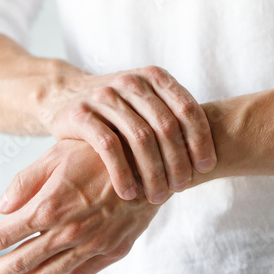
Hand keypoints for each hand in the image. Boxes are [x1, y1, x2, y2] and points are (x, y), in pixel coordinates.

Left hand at [0, 140, 162, 273]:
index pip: (5, 235)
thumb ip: (27, 181)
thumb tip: (2, 207)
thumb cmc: (104, 154)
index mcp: (51, 206)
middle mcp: (69, 231)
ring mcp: (93, 244)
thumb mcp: (60, 154)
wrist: (152, 163)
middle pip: (23, 261)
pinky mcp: (114, 249)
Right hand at [37, 65, 215, 203]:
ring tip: (157, 196)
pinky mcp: (80, 113)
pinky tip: (129, 193)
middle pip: (166, 127)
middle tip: (180, 188)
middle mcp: (132, 82)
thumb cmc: (118, 109)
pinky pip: (108, 147)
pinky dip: (122, 174)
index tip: (205, 168)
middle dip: (177, 162)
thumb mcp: (146, 103)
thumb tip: (209, 158)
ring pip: (140, 138)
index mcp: (154, 77)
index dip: (201, 140)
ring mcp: (104, 96)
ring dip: (153, 173)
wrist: (64, 95)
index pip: (187, 109)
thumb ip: (173, 119)